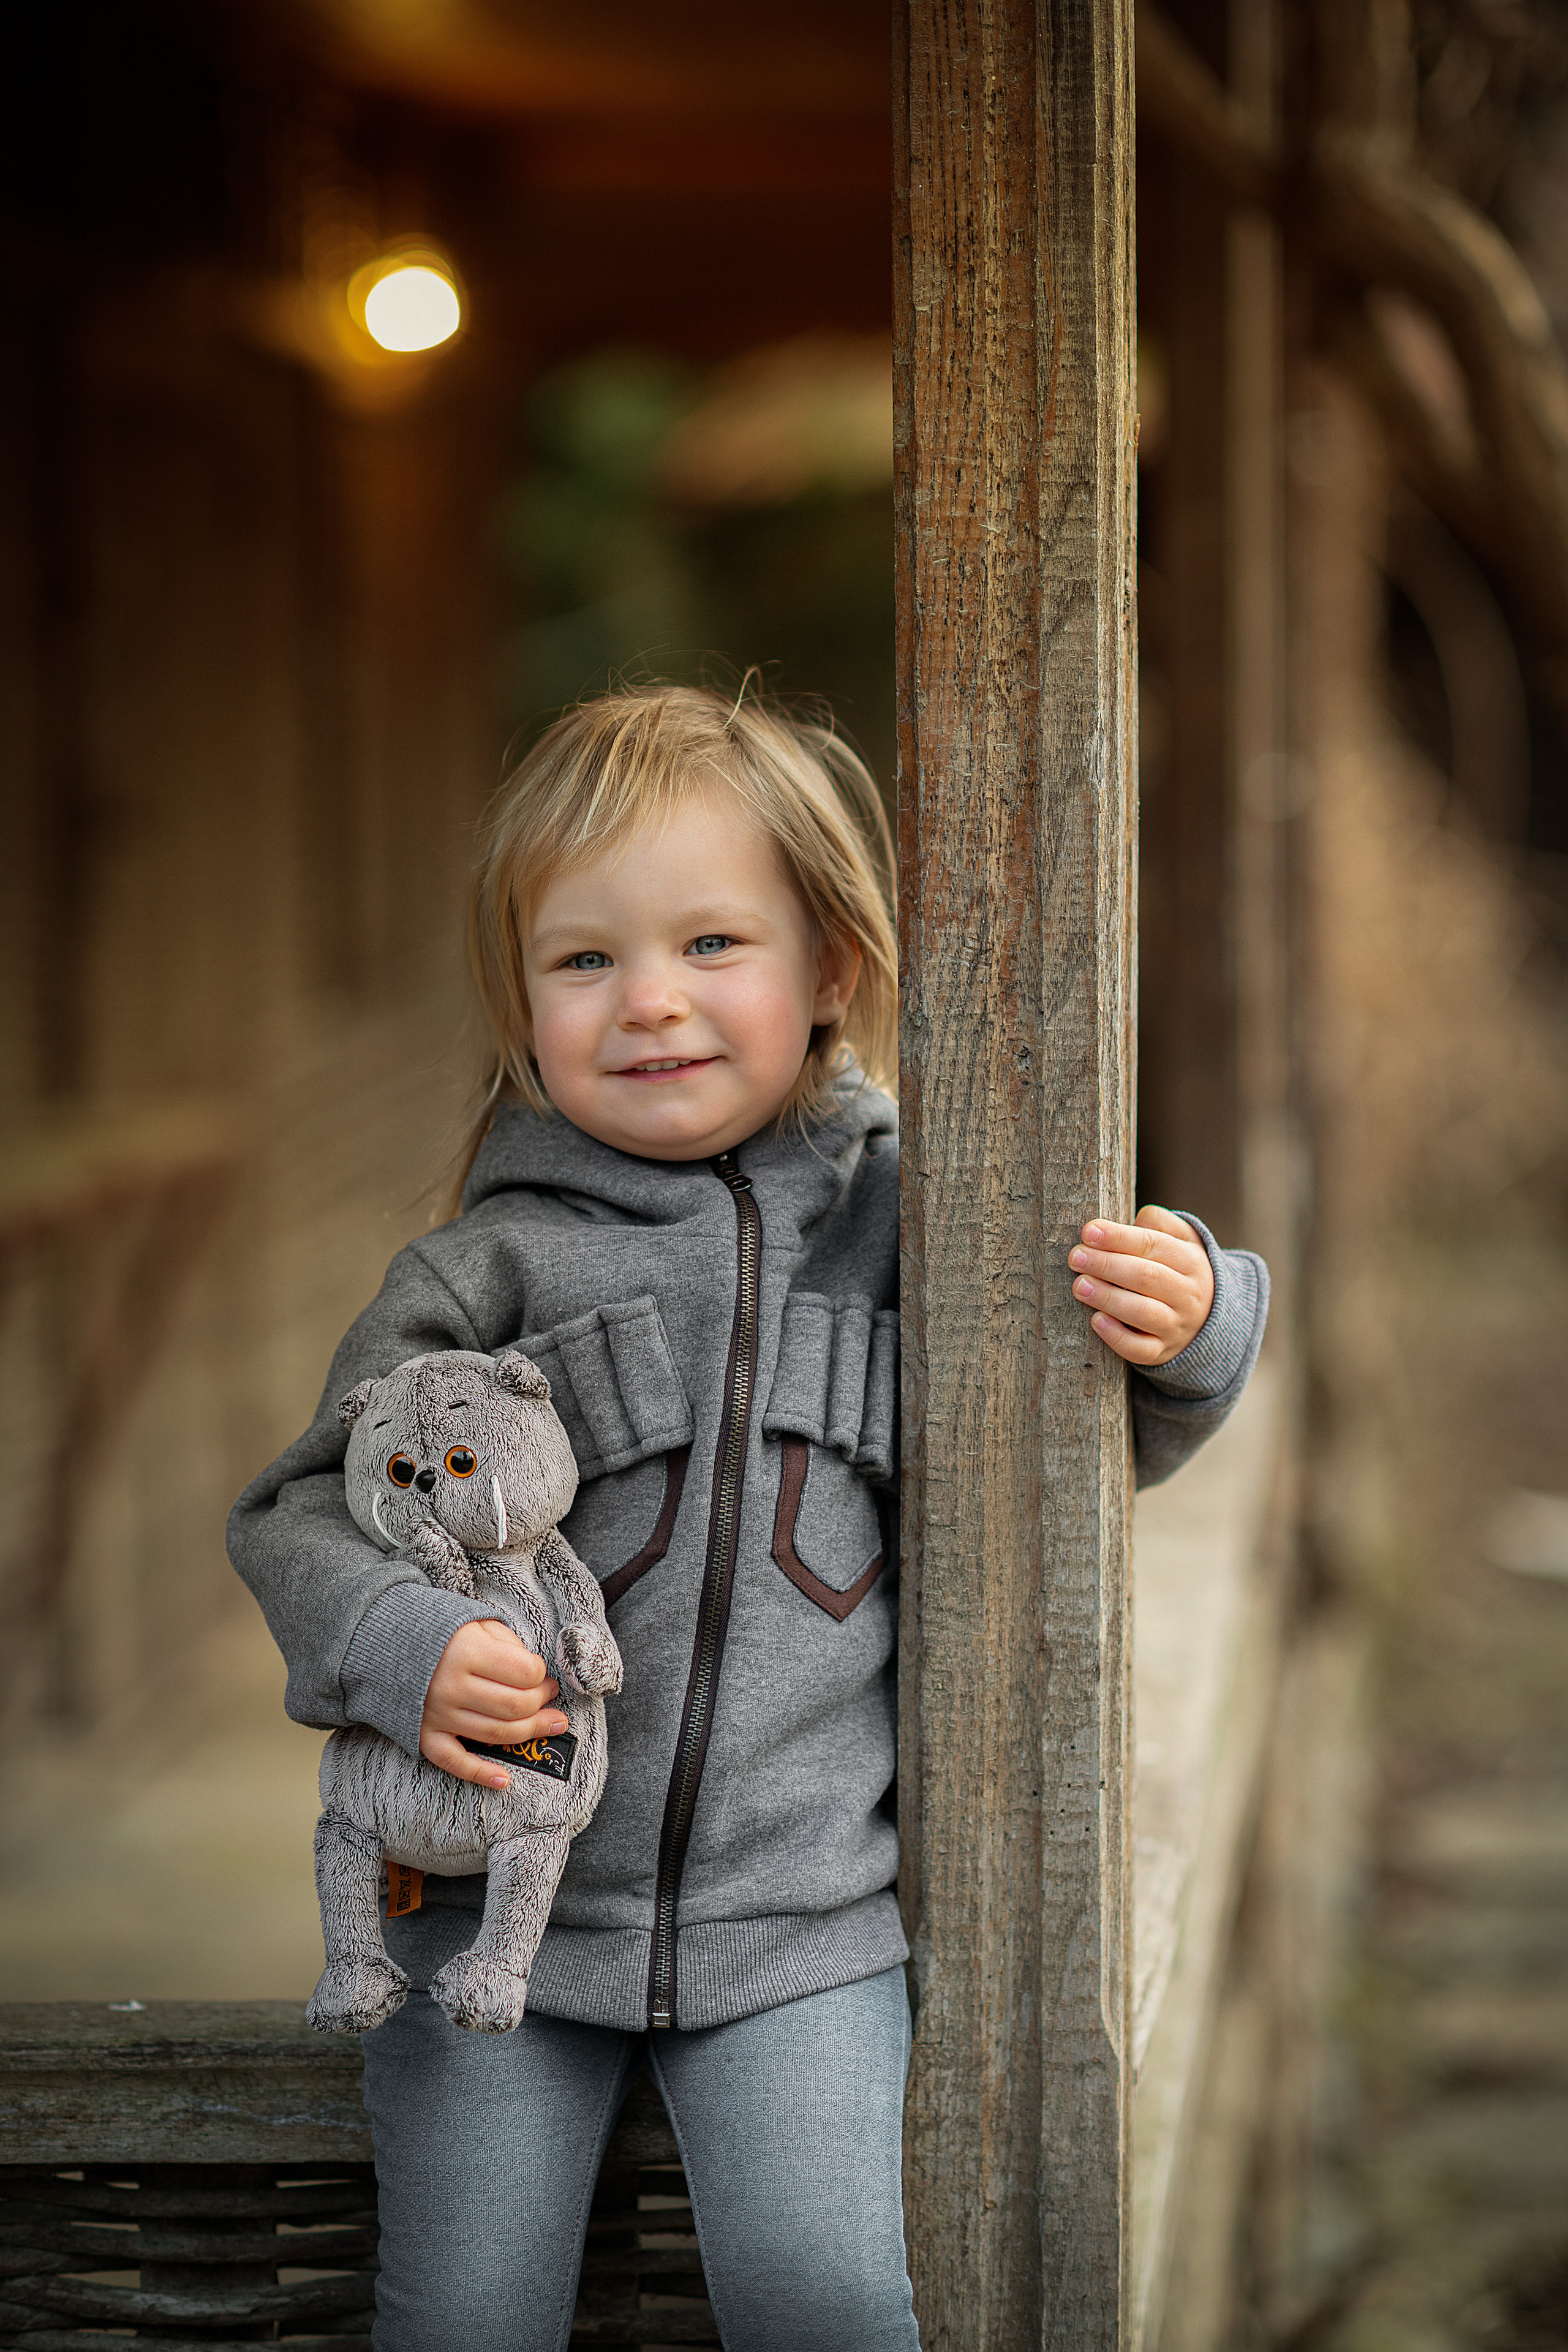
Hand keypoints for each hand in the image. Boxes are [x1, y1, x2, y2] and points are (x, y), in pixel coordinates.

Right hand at [419, 1620, 569, 1789]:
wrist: (384, 1643)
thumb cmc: (440, 1631)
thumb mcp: (476, 1622)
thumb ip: (507, 1644)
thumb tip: (535, 1674)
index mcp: (467, 1651)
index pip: (524, 1672)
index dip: (542, 1676)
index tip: (545, 1676)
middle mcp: (451, 1686)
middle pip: (514, 1706)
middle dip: (541, 1704)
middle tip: (550, 1697)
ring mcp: (437, 1714)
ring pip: (495, 1734)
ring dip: (530, 1733)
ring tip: (551, 1726)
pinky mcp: (423, 1734)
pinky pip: (454, 1761)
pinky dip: (480, 1774)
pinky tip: (504, 1780)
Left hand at [1068, 1204, 1213, 1367]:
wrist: (1207, 1318)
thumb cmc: (1178, 1270)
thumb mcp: (1181, 1241)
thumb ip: (1160, 1224)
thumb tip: (1133, 1221)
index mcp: (1191, 1261)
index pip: (1154, 1245)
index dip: (1119, 1237)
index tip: (1089, 1232)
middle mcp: (1188, 1295)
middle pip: (1147, 1277)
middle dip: (1108, 1265)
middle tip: (1076, 1257)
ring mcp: (1175, 1326)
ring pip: (1143, 1313)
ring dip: (1108, 1298)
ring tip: (1080, 1285)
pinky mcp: (1161, 1352)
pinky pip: (1139, 1349)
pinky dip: (1117, 1337)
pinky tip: (1096, 1321)